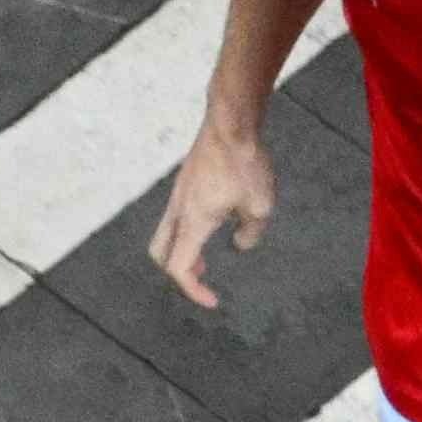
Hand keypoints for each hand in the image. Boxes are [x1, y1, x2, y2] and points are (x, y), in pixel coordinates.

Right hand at [149, 118, 278, 313]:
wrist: (230, 122)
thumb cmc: (244, 162)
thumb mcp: (260, 205)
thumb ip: (250, 232)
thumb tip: (241, 243)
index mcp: (193, 224)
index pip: (179, 269)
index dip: (194, 291)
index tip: (213, 300)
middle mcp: (178, 212)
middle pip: (160, 254)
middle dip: (178, 271)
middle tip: (202, 275)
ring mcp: (178, 195)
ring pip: (166, 234)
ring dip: (182, 249)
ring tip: (205, 253)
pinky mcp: (185, 182)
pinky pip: (176, 215)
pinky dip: (188, 229)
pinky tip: (215, 216)